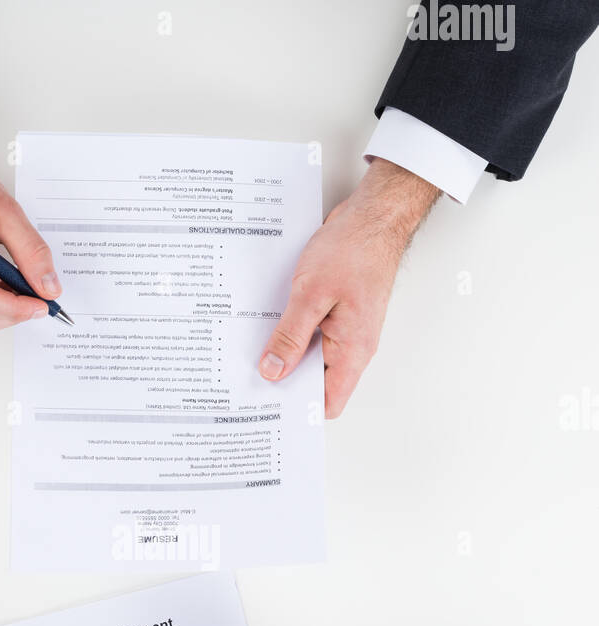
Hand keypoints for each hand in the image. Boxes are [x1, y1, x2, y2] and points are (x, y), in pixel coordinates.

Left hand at [258, 160, 439, 415]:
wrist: (373, 215)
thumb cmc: (354, 248)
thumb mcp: (311, 294)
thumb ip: (290, 336)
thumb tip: (273, 370)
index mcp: (353, 350)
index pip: (329, 402)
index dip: (300, 410)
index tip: (270, 408)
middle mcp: (351, 345)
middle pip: (315, 382)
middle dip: (285, 382)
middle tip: (252, 380)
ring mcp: (344, 329)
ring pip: (310, 356)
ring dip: (285, 353)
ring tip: (255, 351)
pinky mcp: (335, 312)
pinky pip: (310, 333)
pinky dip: (289, 332)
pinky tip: (270, 325)